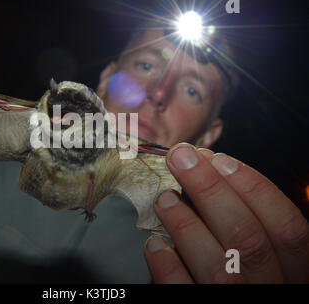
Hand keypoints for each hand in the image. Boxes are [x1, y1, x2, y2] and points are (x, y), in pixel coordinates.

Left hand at [144, 143, 308, 282]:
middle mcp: (274, 293)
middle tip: (181, 159)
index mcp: (296, 275)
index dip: (255, 189)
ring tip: (164, 199)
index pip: (289, 228)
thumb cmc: (250, 282)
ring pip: (219, 268)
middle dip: (210, 190)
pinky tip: (155, 246)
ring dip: (186, 224)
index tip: (220, 161)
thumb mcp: (268, 262)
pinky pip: (185, 295)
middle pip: (248, 239)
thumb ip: (252, 229)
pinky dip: (168, 268)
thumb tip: (213, 180)